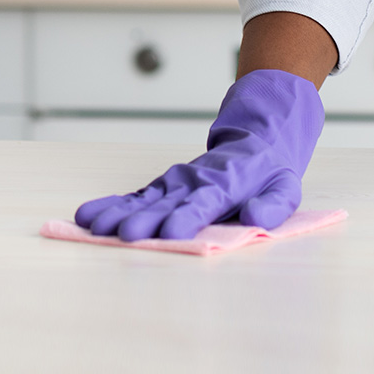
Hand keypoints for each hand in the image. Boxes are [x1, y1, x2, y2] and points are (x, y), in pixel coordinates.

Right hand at [74, 70, 324, 240]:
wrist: (255, 138)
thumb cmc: (269, 171)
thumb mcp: (285, 188)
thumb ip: (272, 205)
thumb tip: (255, 217)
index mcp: (226, 185)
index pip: (204, 203)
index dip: (187, 217)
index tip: (170, 233)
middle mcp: (194, 182)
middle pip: (166, 203)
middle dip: (145, 220)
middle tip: (124, 236)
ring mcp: (175, 182)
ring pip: (144, 199)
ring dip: (119, 212)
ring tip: (92, 226)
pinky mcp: (163, 186)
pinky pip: (136, 196)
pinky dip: (112, 205)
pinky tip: (88, 216)